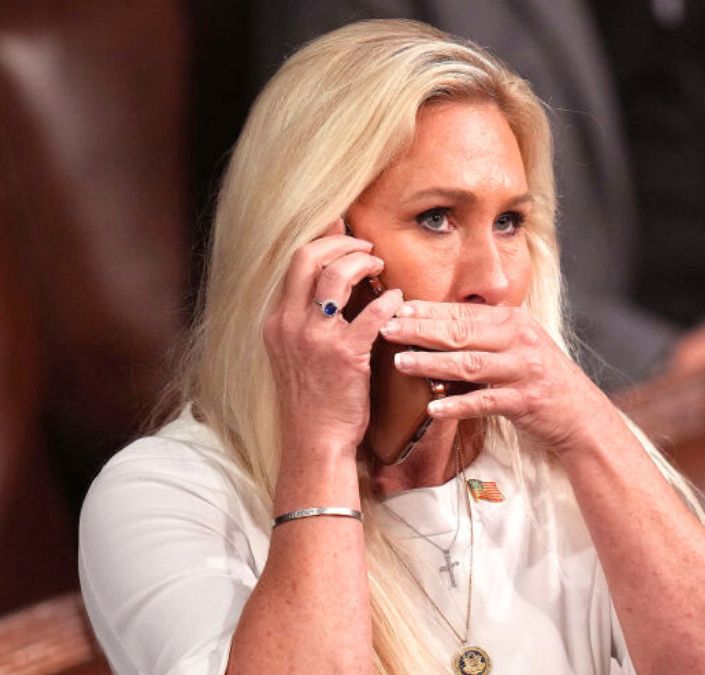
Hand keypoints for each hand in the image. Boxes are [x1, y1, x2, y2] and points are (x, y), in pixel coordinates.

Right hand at [262, 219, 406, 458]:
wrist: (315, 440)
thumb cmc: (314, 399)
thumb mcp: (297, 353)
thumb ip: (308, 319)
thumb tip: (330, 284)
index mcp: (277, 321)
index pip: (295, 262)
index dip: (323, 238)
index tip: (343, 228)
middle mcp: (289, 324)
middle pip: (309, 257)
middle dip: (342, 242)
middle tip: (367, 248)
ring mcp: (315, 339)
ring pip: (336, 277)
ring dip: (363, 263)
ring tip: (380, 267)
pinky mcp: (344, 356)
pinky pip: (371, 314)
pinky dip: (388, 301)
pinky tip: (397, 301)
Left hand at [380, 302, 616, 455]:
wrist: (580, 413)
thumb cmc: (542, 378)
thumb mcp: (519, 345)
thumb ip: (487, 333)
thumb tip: (440, 323)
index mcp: (515, 322)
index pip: (464, 312)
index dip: (429, 311)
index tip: (398, 309)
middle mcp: (520, 341)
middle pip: (462, 333)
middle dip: (421, 330)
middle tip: (388, 329)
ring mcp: (523, 371)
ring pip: (469, 364)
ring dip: (432, 363)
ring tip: (401, 362)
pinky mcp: (524, 401)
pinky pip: (484, 402)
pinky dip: (457, 405)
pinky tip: (433, 408)